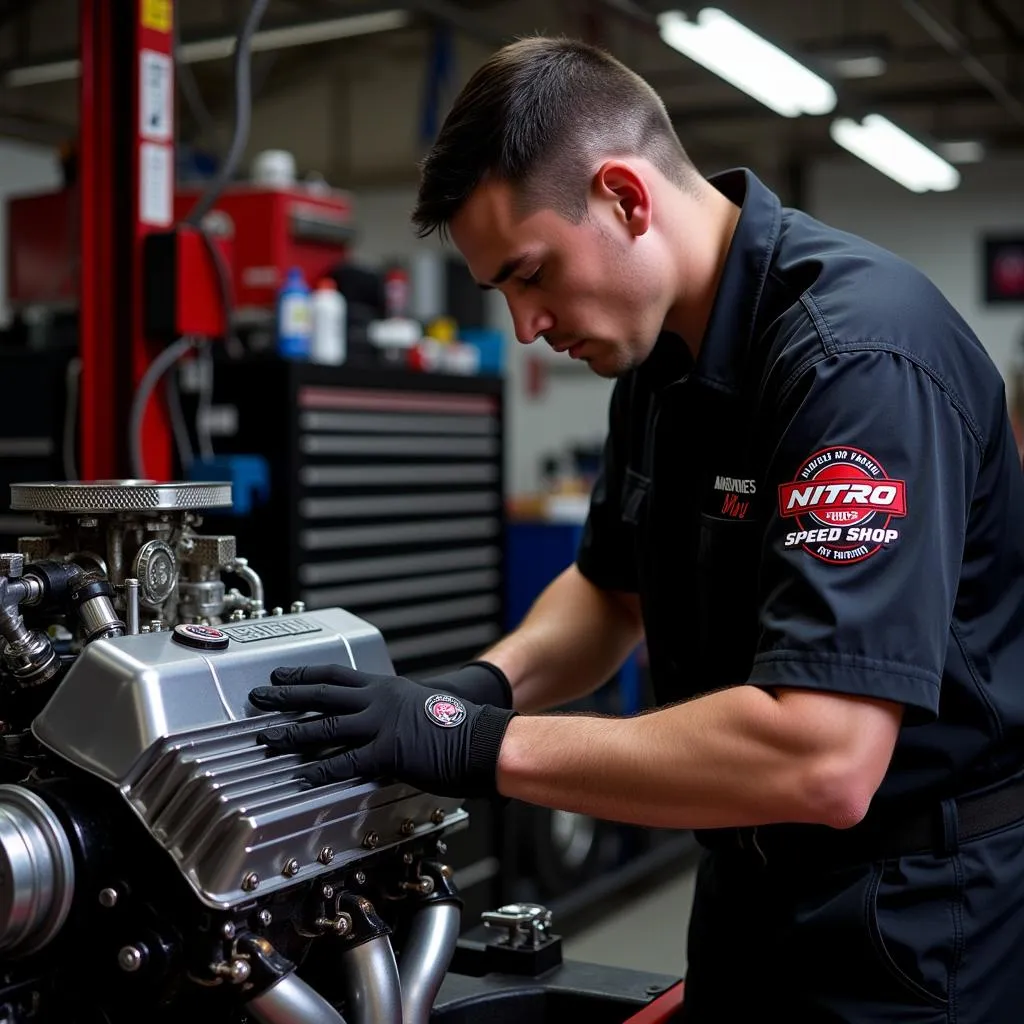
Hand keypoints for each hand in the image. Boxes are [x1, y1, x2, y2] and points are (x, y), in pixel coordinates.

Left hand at [248, 665, 515, 796]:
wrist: (482, 738)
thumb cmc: (458, 726)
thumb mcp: (420, 704)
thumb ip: (394, 709)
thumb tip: (375, 720)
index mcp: (386, 687)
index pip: (335, 675)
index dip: (304, 675)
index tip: (280, 675)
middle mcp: (379, 700)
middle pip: (322, 694)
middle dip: (286, 696)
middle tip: (258, 698)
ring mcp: (381, 724)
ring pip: (326, 726)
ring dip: (293, 732)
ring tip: (267, 738)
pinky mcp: (387, 751)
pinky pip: (345, 761)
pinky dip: (320, 770)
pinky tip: (302, 776)